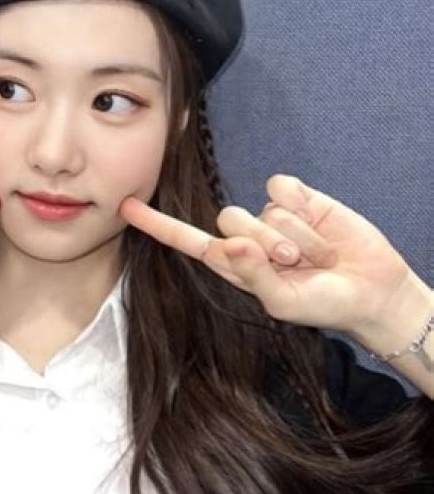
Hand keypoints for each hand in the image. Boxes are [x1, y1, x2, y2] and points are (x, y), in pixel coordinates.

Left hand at [119, 174, 411, 332]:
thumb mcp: (282, 302)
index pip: (187, 240)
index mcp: (232, 264)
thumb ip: (253, 275)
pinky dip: (305, 211)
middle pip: (231, 221)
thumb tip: (231, 242)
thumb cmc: (321, 303)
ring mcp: (271, 215)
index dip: (157, 224)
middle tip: (296, 266)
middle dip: (267, 245)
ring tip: (316, 257)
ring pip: (263, 209)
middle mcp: (246, 236)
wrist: (370, 291)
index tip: (124, 205)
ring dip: (295, 236)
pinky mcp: (298, 197)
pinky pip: (283, 189)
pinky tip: (321, 230)